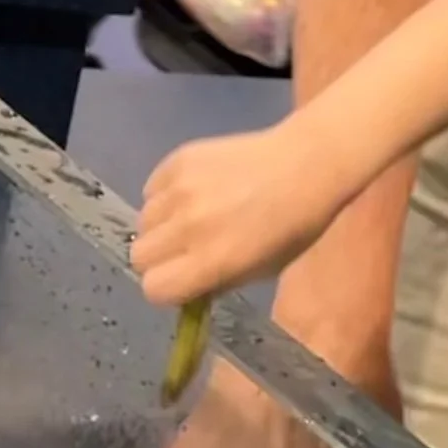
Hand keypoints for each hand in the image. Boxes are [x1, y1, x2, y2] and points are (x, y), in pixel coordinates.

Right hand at [134, 123, 345, 306]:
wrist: (308, 162)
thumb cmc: (295, 225)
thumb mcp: (262, 269)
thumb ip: (217, 281)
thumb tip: (185, 286)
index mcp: (213, 261)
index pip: (154, 288)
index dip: (167, 288)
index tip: (182, 280)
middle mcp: (189, 226)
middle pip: (139, 256)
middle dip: (159, 259)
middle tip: (184, 250)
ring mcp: (180, 189)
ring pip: (142, 222)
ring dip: (161, 226)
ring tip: (192, 217)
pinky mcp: (178, 159)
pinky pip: (151, 189)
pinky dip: (165, 196)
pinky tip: (194, 192)